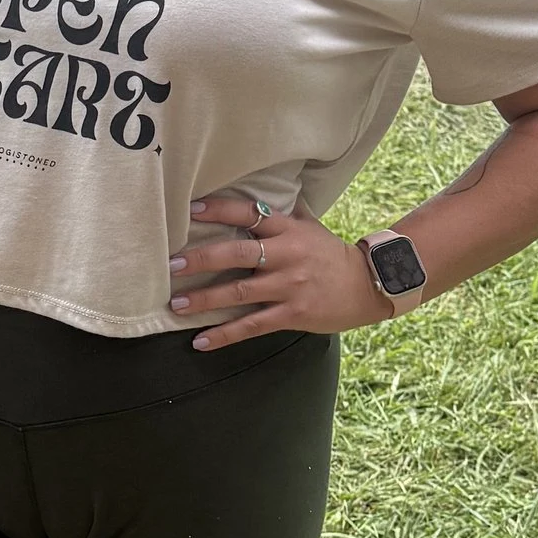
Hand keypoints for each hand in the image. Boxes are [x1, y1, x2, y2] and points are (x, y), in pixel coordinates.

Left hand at [167, 192, 387, 349]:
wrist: (366, 285)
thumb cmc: (329, 253)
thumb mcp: (307, 226)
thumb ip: (279, 215)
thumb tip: (250, 196)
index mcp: (288, 229)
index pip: (249, 213)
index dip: (220, 210)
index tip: (191, 210)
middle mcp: (286, 255)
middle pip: (237, 254)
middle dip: (201, 259)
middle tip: (172, 266)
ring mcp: (289, 286)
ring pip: (240, 293)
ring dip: (205, 300)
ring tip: (176, 305)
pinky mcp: (292, 314)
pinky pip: (252, 326)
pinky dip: (225, 335)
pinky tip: (200, 341)